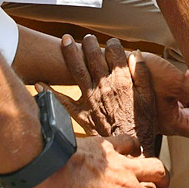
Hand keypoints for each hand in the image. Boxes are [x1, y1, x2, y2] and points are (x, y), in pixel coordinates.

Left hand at [49, 34, 157, 154]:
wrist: (131, 149)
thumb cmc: (142, 125)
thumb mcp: (149, 98)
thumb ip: (142, 75)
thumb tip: (135, 54)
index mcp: (122, 82)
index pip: (115, 54)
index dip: (113, 45)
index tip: (112, 42)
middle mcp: (104, 87)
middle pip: (94, 58)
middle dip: (89, 45)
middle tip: (87, 38)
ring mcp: (90, 100)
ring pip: (77, 71)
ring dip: (70, 55)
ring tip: (64, 41)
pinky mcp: (81, 114)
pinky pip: (63, 102)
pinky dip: (50, 93)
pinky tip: (39, 84)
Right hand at [131, 52, 188, 138]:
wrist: (115, 67)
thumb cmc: (142, 76)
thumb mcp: (176, 83)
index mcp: (172, 123)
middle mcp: (166, 121)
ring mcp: (159, 112)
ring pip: (184, 106)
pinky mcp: (153, 101)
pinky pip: (173, 99)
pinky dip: (180, 88)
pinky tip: (179, 73)